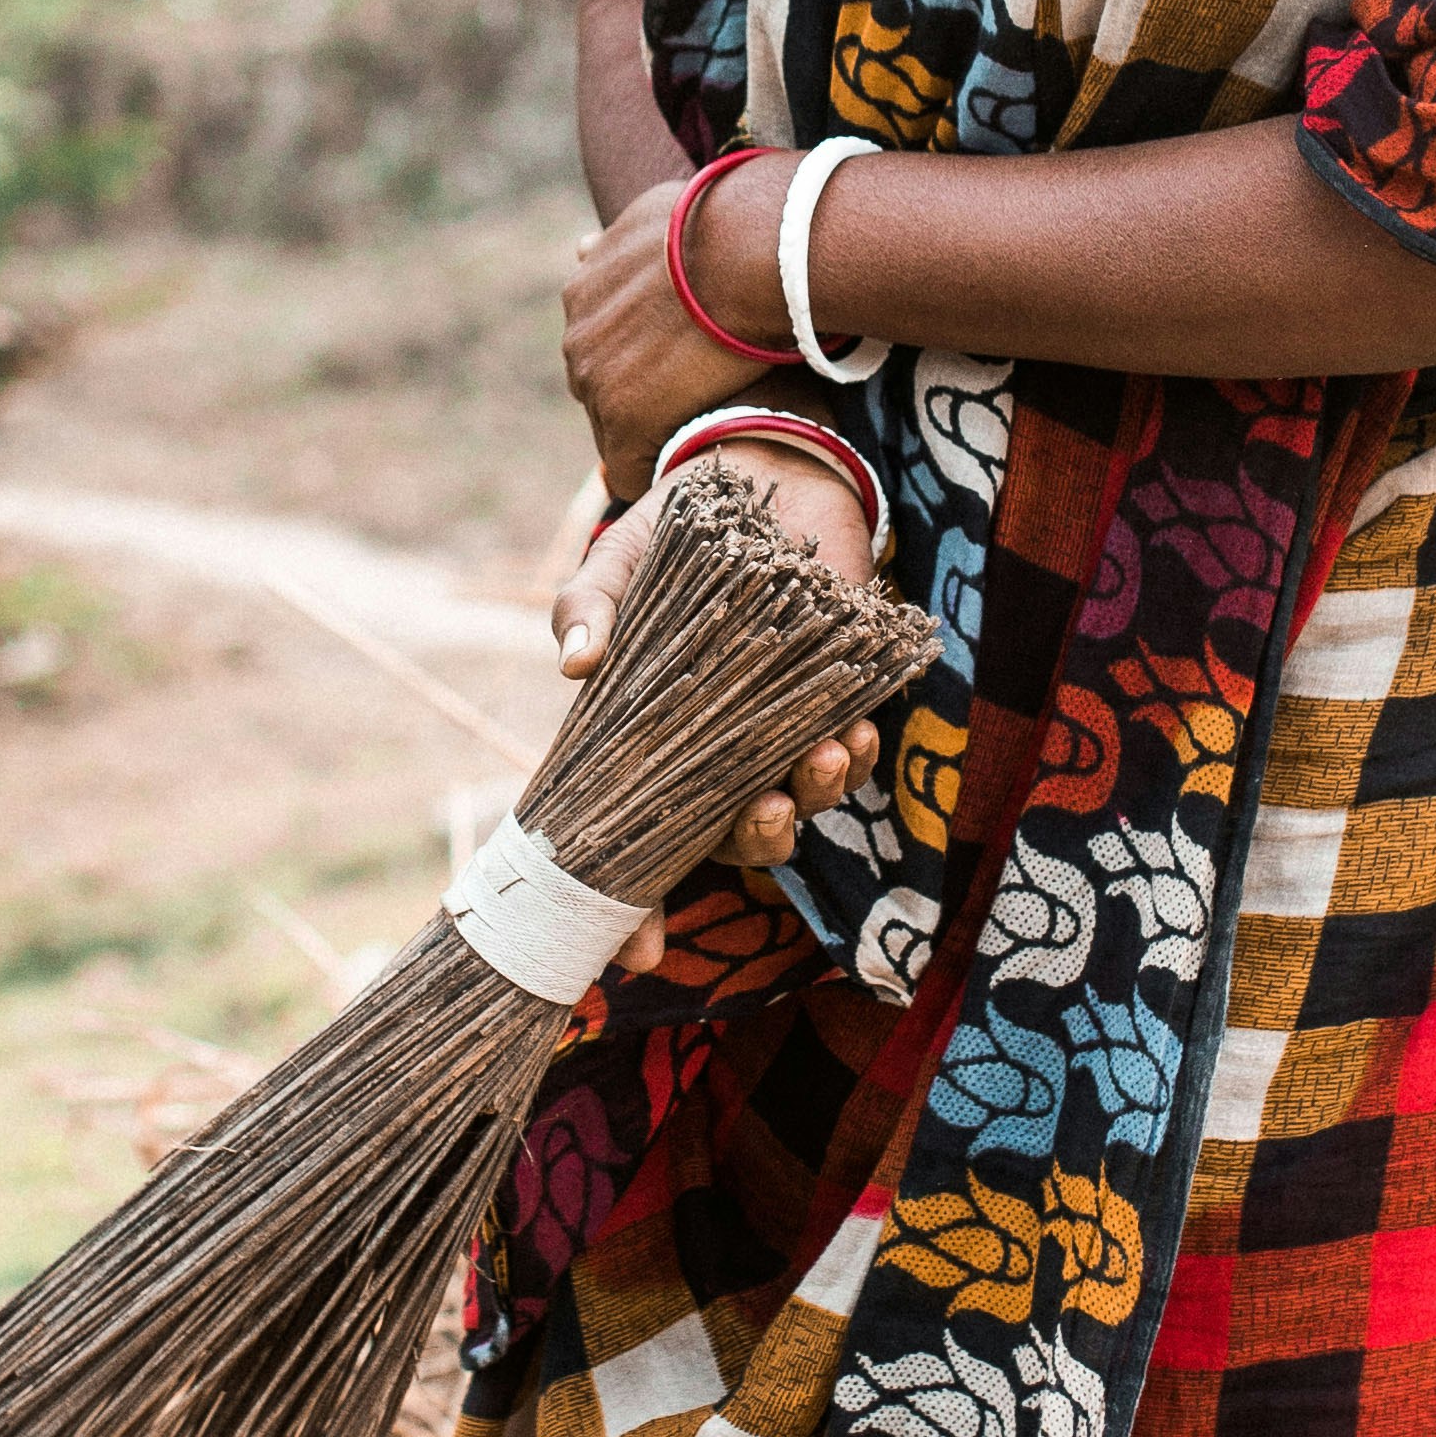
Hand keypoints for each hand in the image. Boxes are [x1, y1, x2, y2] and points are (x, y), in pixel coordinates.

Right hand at [552, 459, 891, 973]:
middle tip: (766, 813)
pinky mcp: (831, 703)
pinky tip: (858, 731)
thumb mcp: (615, 566)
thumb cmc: (671, 534)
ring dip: (812, 796)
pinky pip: (849, 754)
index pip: (630, 843)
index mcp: (645, 748)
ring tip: (824, 756)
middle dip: (754, 841)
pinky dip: (857, 751)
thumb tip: (578, 662)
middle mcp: (709, 760)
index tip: (638, 958)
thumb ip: (588, 609)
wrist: (759, 478)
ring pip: (796, 805)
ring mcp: (773, 737)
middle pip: (728, 840)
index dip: (633, 909)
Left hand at [562, 160, 794, 488]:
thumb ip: (614, 241)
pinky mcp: (624, 419)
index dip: (645, 362)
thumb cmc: (719, 225)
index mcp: (584, 291)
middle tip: (699, 401)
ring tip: (701, 434)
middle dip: (644, 398)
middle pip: (603, 390)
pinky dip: (653, 473)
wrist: (744, 250)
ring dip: (653, 435)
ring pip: (615, 430)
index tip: (683, 368)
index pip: (603, 347)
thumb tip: (580, 246)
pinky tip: (688, 467)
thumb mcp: (651, 216)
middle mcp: (578, 338)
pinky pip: (628, 469)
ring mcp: (596, 381)